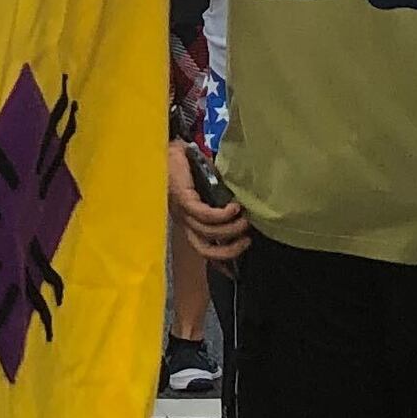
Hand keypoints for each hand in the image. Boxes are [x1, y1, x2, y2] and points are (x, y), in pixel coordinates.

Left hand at [165, 140, 251, 263]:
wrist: (169, 146)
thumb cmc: (186, 163)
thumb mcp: (207, 183)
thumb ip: (219, 195)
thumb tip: (240, 203)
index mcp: (188, 219)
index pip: (201, 247)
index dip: (218, 262)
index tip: (235, 272)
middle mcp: (183, 219)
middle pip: (202, 249)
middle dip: (227, 252)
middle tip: (247, 242)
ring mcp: (181, 210)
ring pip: (206, 233)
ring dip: (230, 231)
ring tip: (246, 221)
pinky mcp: (182, 198)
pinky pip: (204, 214)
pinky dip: (222, 215)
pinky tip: (235, 207)